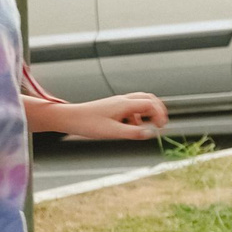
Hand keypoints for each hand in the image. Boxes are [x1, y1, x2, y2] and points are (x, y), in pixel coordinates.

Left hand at [52, 93, 171, 139]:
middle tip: (162, 123)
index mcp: (125, 104)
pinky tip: (133, 126)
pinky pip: (131, 107)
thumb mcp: (112, 131)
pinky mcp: (113, 107)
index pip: (150, 104)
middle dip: (158, 109)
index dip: (160, 114)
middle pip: (148, 98)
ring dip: (148, 111)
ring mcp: (118, 103)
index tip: (161, 127)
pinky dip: (138, 115)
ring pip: (140, 101)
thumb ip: (133, 132)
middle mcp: (123, 100)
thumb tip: (150, 133)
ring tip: (150, 125)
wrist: (70, 118)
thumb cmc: (88, 124)